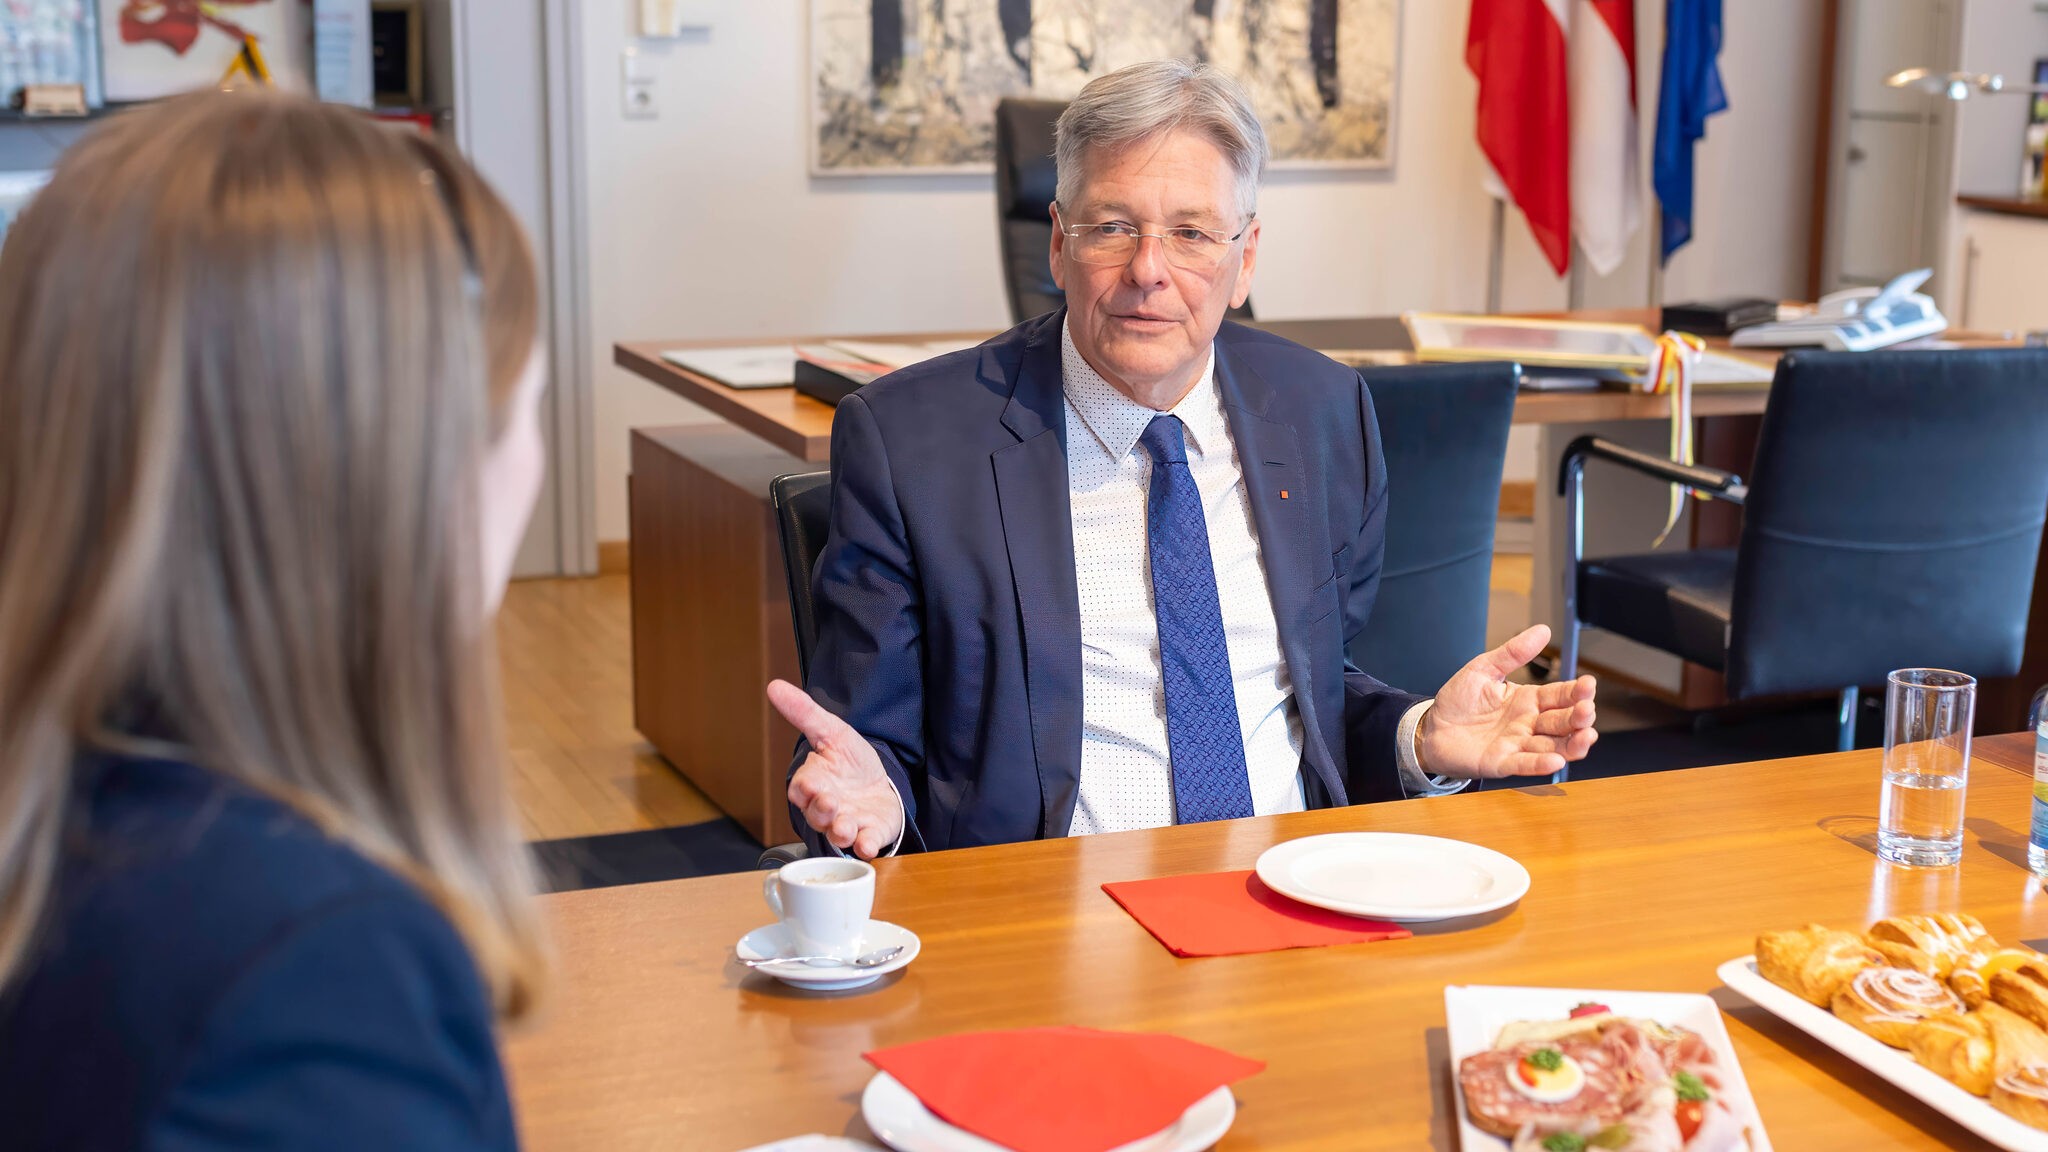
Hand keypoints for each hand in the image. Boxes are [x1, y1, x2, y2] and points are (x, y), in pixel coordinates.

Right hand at [766, 680, 904, 858]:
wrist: (881, 782)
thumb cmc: (850, 761)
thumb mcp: (832, 731)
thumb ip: (805, 713)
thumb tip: (775, 686)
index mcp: (814, 784)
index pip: (801, 790)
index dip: (805, 789)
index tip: (812, 784)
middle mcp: (827, 808)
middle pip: (816, 815)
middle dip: (822, 810)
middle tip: (831, 802)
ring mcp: (848, 823)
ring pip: (837, 834)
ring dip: (840, 831)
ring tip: (846, 827)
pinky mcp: (870, 834)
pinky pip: (864, 845)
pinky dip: (865, 846)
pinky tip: (867, 845)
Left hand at [1415, 625, 1597, 779]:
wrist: (1431, 727)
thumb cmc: (1459, 700)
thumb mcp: (1484, 669)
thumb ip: (1513, 653)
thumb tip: (1543, 630)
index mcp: (1528, 699)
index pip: (1559, 695)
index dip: (1576, 691)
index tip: (1589, 684)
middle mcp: (1528, 723)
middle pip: (1562, 722)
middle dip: (1579, 717)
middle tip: (1586, 710)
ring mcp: (1517, 744)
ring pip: (1553, 746)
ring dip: (1571, 743)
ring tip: (1586, 736)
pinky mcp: (1501, 762)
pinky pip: (1524, 764)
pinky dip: (1540, 764)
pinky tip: (1555, 760)